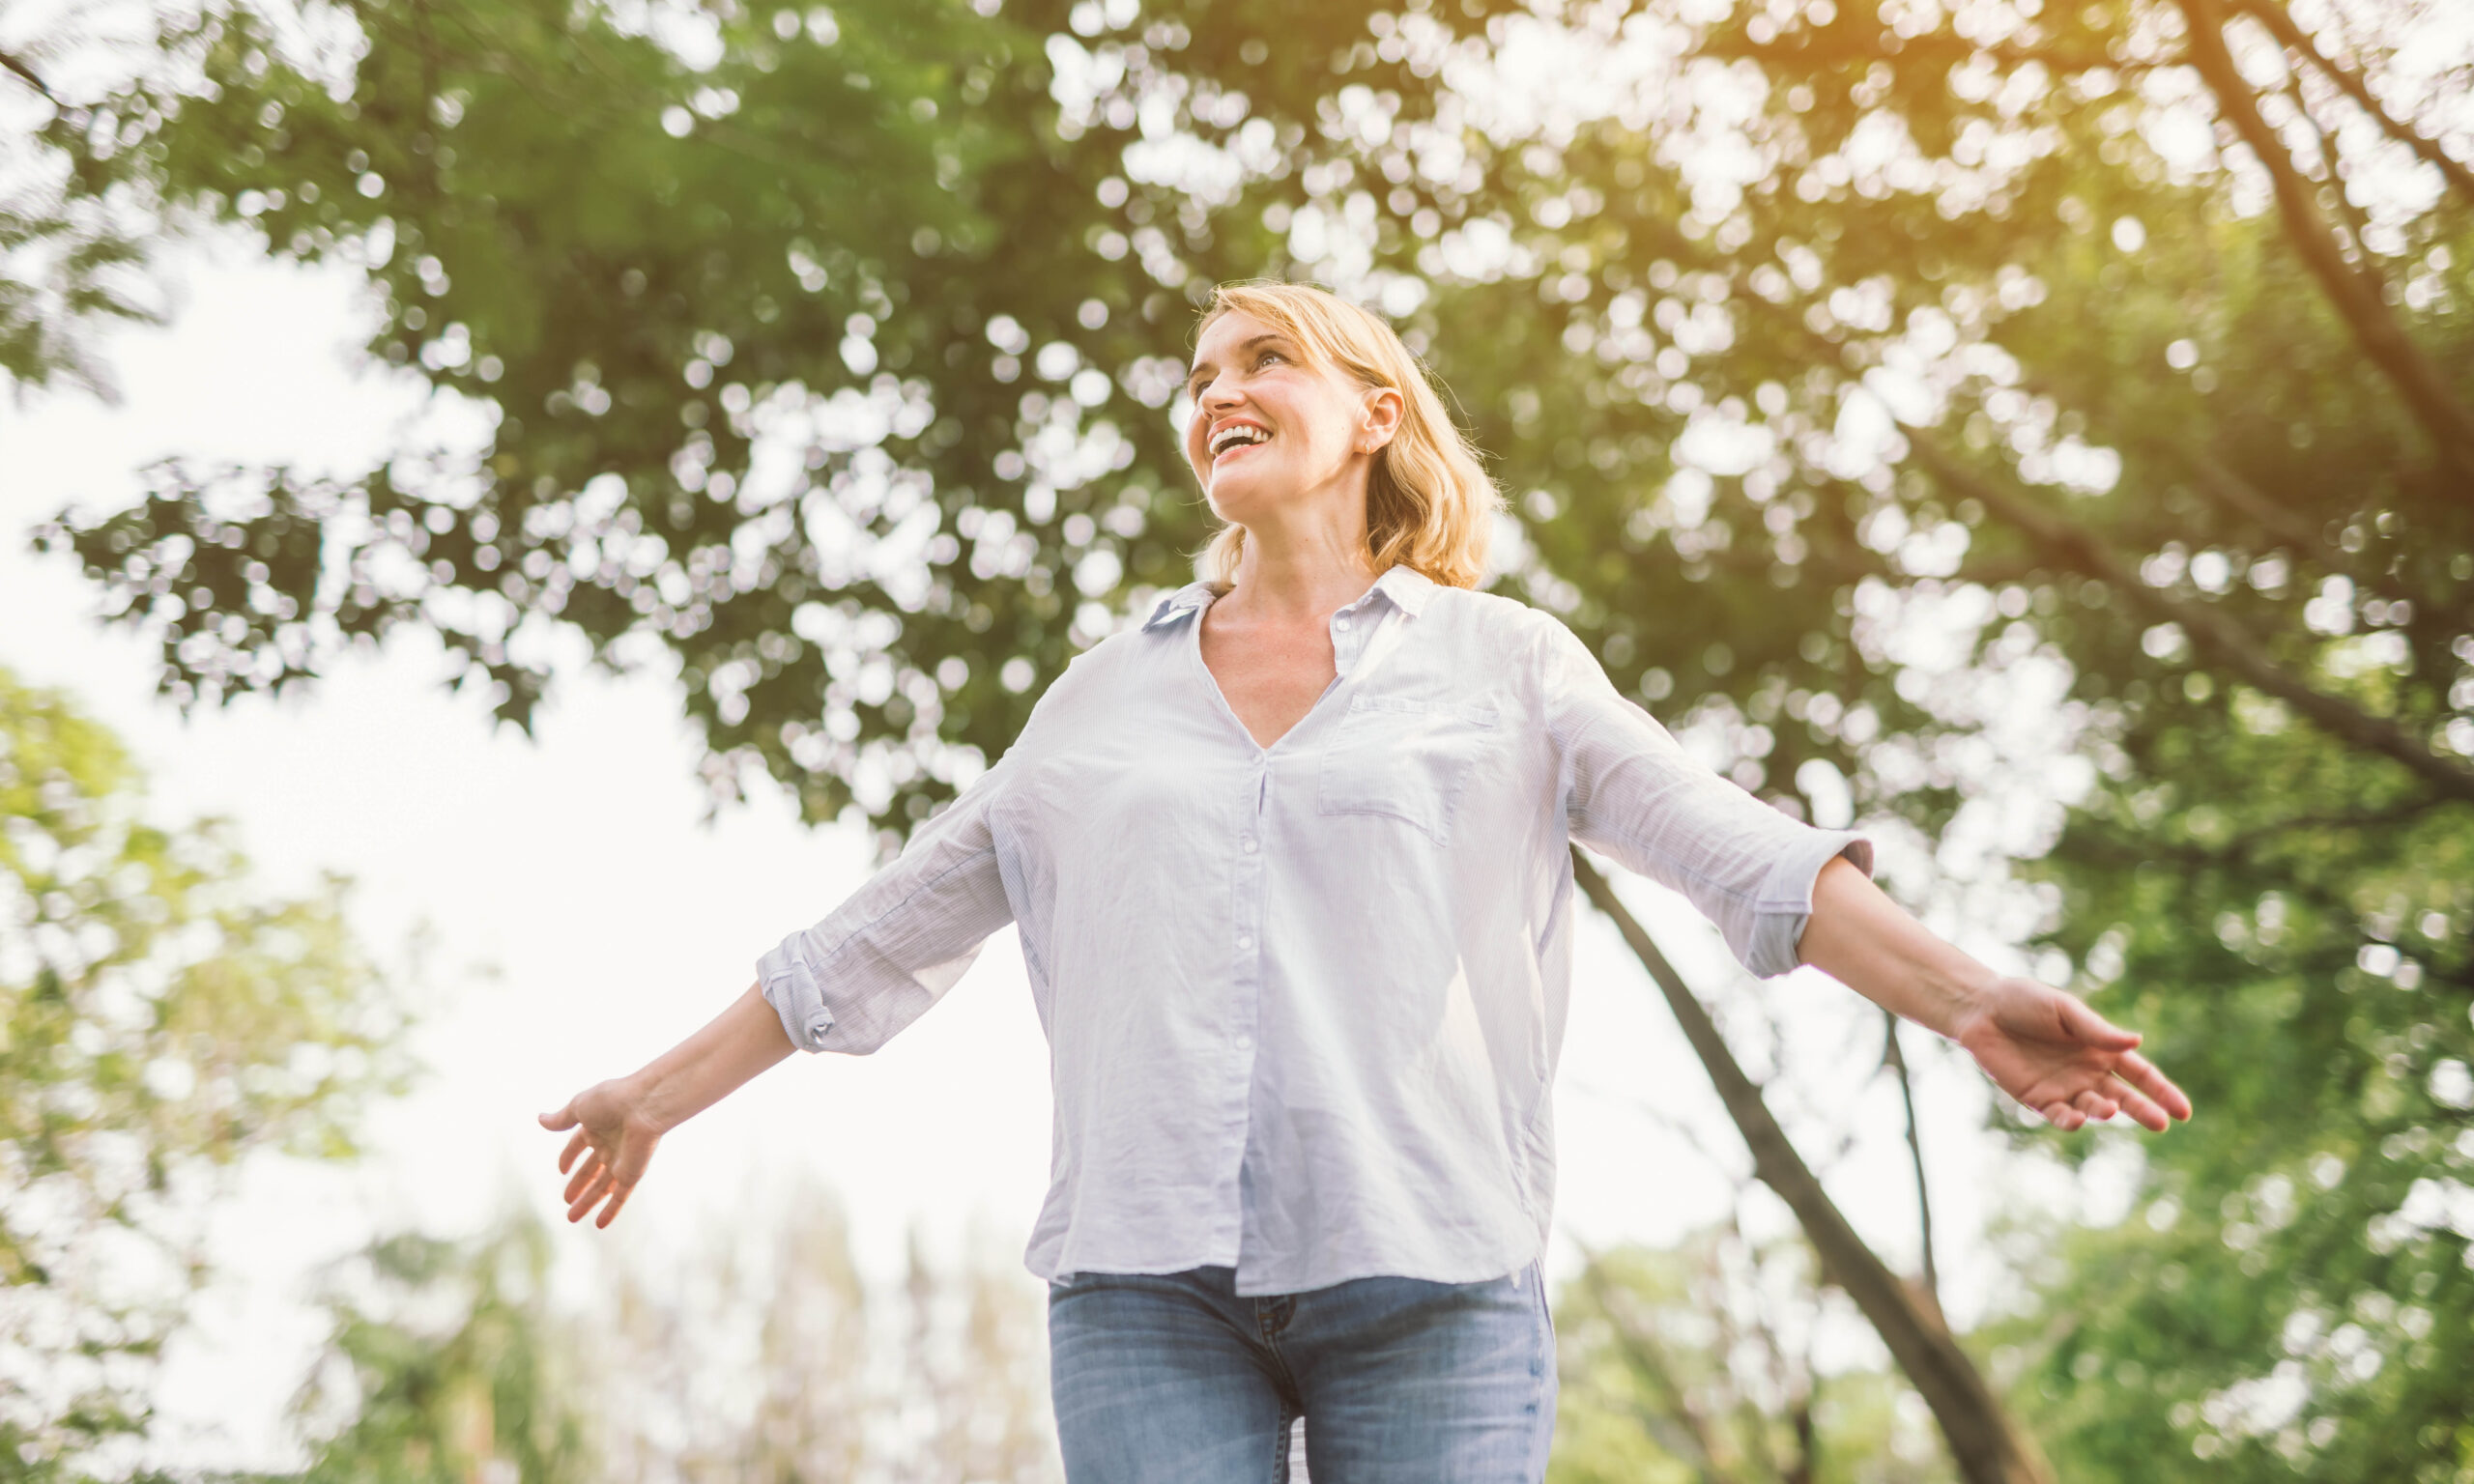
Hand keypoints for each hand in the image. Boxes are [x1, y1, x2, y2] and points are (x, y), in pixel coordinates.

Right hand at [538, 1077, 663, 1227]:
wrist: (644, 1106)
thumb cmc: (612, 1100)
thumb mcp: (579, 1106)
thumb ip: (561, 1118)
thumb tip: (541, 1119)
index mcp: (597, 1126)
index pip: (579, 1145)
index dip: (570, 1157)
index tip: (561, 1169)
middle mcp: (610, 1144)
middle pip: (591, 1170)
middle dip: (578, 1185)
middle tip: (566, 1200)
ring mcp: (621, 1160)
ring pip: (602, 1187)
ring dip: (587, 1202)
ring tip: (571, 1218)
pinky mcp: (631, 1173)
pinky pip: (620, 1197)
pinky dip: (610, 1211)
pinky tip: (599, 1225)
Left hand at [1950, 977, 2192, 1131]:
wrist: (1981, 1009)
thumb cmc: (2026, 1001)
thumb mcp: (2064, 1010)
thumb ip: (2097, 1030)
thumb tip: (2137, 1040)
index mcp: (2101, 1048)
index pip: (2141, 1074)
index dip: (2163, 1091)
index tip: (2184, 1111)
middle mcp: (2088, 1072)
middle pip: (2124, 1097)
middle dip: (2143, 1110)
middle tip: (2161, 1123)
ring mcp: (2064, 1088)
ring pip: (2093, 1108)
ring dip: (2103, 1112)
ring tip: (2109, 1109)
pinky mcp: (2037, 1099)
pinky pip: (2058, 1115)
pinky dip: (2069, 1120)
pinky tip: (2075, 1119)